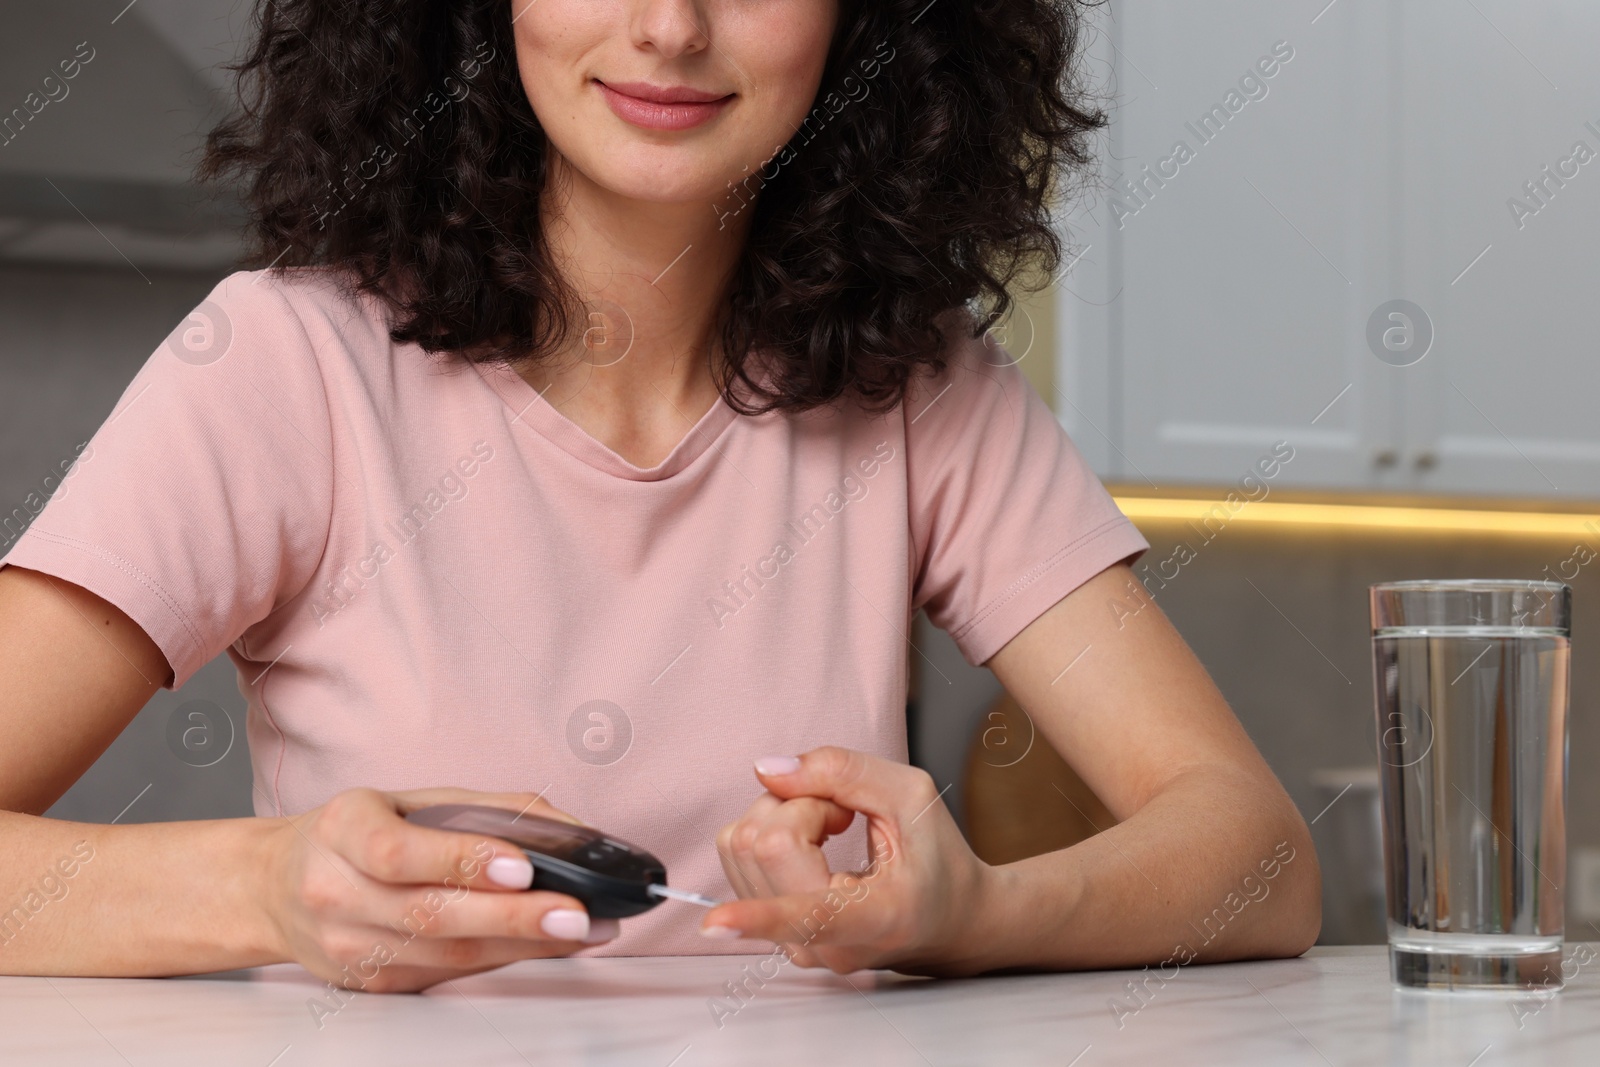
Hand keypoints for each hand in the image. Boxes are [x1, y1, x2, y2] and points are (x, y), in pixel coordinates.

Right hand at [259, 787, 615, 992]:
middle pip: (430, 913)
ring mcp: (347, 945)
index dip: (463, 860)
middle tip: (577, 913)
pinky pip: (443, 975)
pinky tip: (542, 946)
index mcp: (342, 830)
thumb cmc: (357, 834)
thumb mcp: (408, 801)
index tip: (524, 865)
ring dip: (521, 945)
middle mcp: (335, 891)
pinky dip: (501, 960)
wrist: (276, 886)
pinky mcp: (367, 981)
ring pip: (443, 954)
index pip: (399, 852)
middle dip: (514, 917)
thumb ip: (486, 809)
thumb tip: (569, 832)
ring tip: (579, 931)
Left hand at [707, 747, 997, 976]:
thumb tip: (767, 771)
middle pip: (766, 843)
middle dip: (803, 804)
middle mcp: (826, 944)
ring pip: (742, 845)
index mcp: (876, 918)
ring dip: (784, 815)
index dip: (758, 917)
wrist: (948, 920)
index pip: (808, 913)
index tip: (714, 924)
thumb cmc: (937, 859)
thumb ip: (843, 772)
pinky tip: (812, 843)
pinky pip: (738, 857)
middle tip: (846, 814)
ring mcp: (796, 945)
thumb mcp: (911, 796)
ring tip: (833, 829)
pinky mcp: (773, 934)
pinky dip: (771, 830)